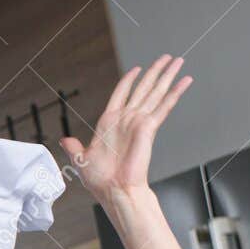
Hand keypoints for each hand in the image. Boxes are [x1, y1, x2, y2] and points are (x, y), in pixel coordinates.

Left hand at [61, 54, 190, 204]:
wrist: (114, 190)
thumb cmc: (100, 180)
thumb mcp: (81, 160)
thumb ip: (74, 148)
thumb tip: (64, 141)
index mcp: (109, 123)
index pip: (121, 94)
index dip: (128, 80)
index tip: (137, 69)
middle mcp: (126, 119)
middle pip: (143, 88)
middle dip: (155, 72)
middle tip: (167, 57)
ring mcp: (139, 121)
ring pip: (156, 92)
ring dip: (167, 76)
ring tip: (178, 61)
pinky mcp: (149, 128)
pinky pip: (164, 106)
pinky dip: (175, 93)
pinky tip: (185, 81)